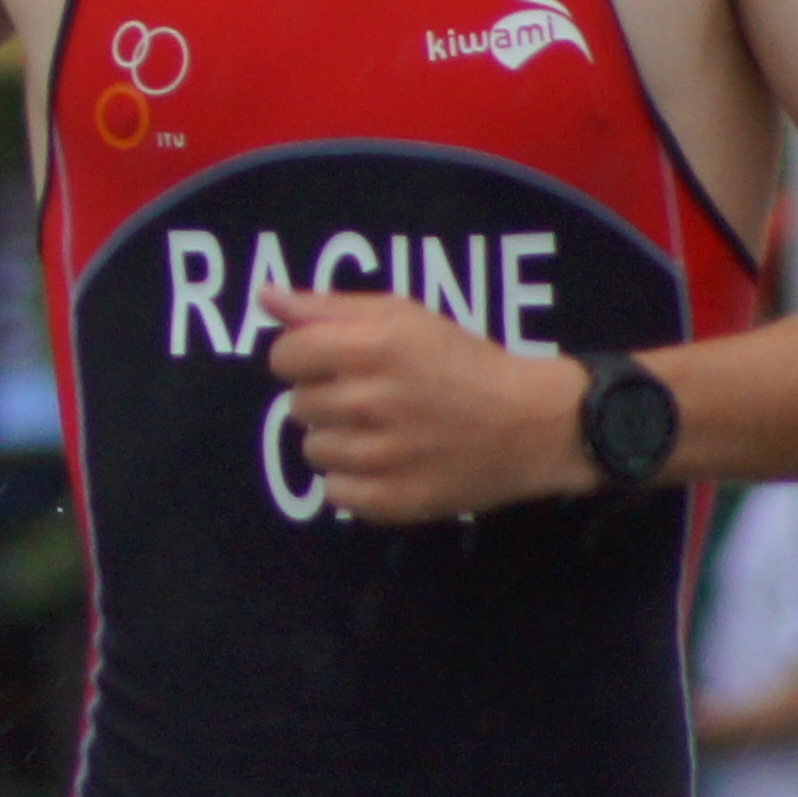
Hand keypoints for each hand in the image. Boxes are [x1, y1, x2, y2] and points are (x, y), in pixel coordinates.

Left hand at [258, 286, 595, 522]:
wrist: (532, 424)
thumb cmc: (464, 362)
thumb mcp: (403, 316)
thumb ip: (328, 307)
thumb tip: (264, 296)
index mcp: (370, 348)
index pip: (284, 357)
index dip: (304, 358)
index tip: (334, 363)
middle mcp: (369, 401)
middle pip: (297, 405)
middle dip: (327, 398)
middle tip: (371, 398)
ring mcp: (379, 456)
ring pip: (313, 450)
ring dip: (339, 440)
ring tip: (382, 432)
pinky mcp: (390, 500)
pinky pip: (334, 492)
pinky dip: (353, 482)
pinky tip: (386, 464)